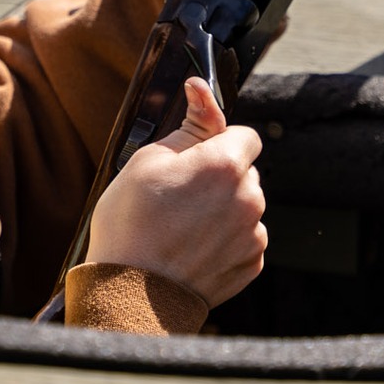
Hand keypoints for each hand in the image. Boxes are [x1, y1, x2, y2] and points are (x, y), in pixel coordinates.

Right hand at [85, 77, 267, 308]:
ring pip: (244, 206)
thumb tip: (200, 89)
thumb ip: (188, 124)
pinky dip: (224, 240)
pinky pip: (244, 238)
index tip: (195, 156)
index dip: (218, 142)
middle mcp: (249, 198)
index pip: (244, 135)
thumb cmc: (131, 223)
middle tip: (179, 195)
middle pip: (244, 172)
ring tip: (182, 227)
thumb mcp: (148, 160)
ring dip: (223, 209)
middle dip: (219, 176)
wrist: (131, 294)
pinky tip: (192, 249)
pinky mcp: (250, 264)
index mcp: (226, 165)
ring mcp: (252, 234)